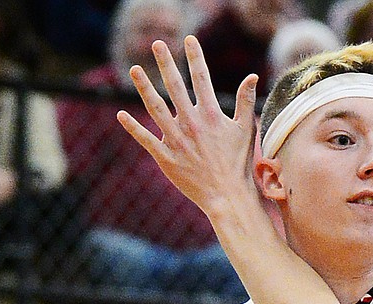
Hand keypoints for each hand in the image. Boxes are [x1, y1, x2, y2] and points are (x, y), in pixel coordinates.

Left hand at [117, 35, 259, 218]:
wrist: (227, 195)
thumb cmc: (238, 163)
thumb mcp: (245, 129)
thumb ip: (245, 101)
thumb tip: (251, 76)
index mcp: (210, 113)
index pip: (201, 77)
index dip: (194, 56)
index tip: (188, 39)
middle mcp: (191, 123)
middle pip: (175, 86)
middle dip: (165, 63)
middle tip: (157, 43)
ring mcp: (176, 140)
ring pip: (155, 108)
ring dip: (144, 87)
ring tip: (135, 69)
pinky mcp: (166, 158)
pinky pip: (145, 139)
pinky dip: (133, 127)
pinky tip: (121, 114)